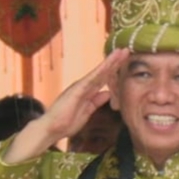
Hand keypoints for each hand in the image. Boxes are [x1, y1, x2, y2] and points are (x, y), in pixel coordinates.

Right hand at [4, 49, 130, 162]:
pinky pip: (91, 79)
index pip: (103, 79)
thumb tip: (107, 93)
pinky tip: (108, 64)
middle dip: (115, 62)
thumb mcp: (87, 111)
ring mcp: (80, 87)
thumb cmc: (66, 122)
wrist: (52, 129)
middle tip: (126, 50)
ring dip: (110, 62)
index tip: (125, 62)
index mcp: (87, 92)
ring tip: (121, 52)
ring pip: (98, 72)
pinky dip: (100, 70)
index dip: (114, 70)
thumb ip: (96, 101)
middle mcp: (83, 86)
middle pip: (103, 72)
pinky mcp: (77, 90)